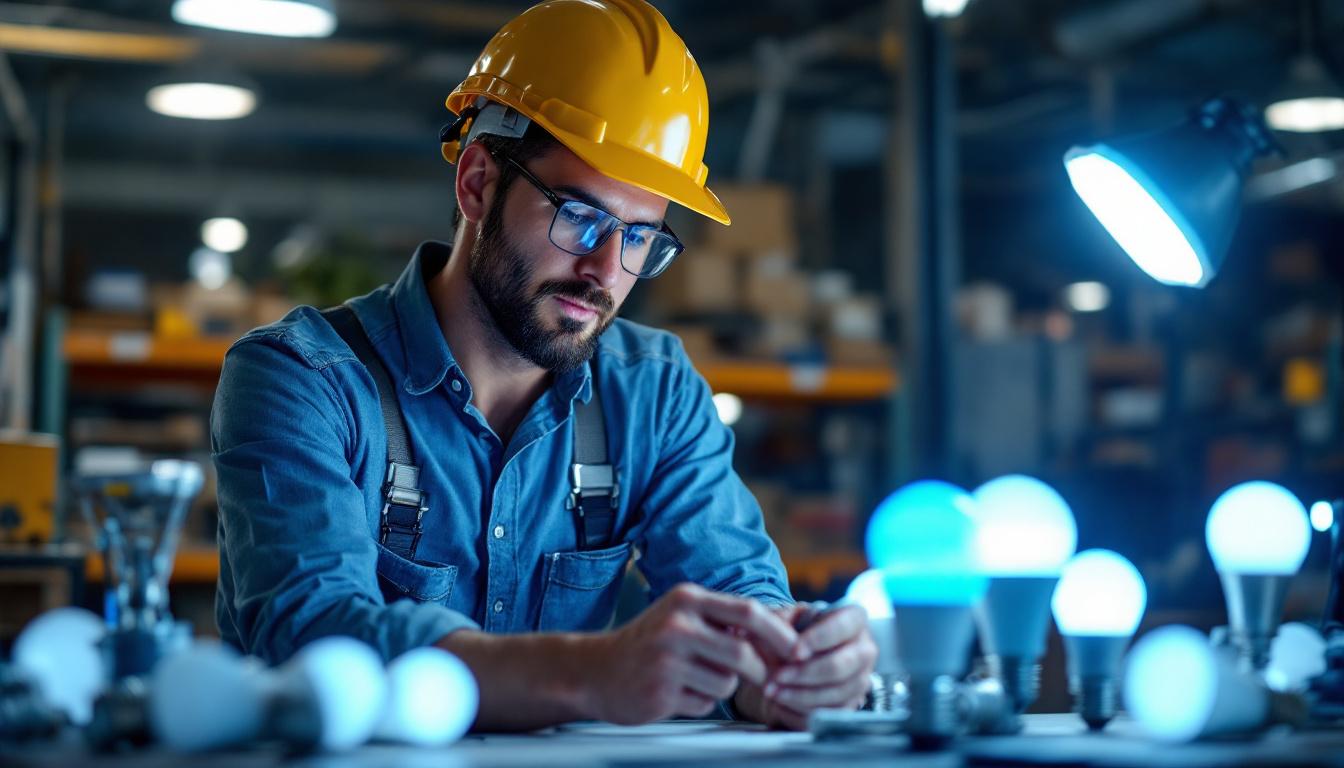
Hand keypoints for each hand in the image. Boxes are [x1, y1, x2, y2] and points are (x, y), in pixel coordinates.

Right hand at [582, 583, 799, 723]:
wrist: (596, 671)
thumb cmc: (650, 643)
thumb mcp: (683, 617)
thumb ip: (724, 621)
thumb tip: (781, 635)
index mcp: (687, 599)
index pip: (748, 611)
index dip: (780, 634)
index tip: (800, 651)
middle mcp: (677, 624)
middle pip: (742, 652)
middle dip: (761, 671)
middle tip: (765, 679)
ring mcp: (667, 658)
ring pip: (727, 682)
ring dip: (721, 686)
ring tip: (694, 678)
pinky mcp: (661, 691)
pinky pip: (705, 702)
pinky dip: (701, 701)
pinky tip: (677, 692)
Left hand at [733, 603, 876, 730]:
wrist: (791, 659)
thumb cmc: (790, 632)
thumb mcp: (783, 618)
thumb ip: (776, 622)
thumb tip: (764, 636)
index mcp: (853, 619)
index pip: (843, 627)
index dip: (819, 640)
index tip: (794, 651)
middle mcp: (864, 650)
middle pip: (840, 666)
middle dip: (805, 674)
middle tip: (777, 676)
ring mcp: (860, 680)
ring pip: (835, 694)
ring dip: (799, 695)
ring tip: (771, 691)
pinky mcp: (850, 704)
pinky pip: (828, 713)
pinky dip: (801, 709)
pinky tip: (780, 702)